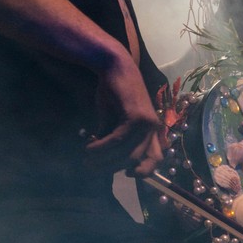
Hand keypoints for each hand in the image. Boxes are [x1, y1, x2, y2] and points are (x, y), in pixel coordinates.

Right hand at [82, 53, 163, 176]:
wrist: (114, 67)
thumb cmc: (114, 94)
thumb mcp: (114, 122)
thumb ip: (113, 140)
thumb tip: (103, 162)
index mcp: (152, 131)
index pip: (156, 159)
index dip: (143, 172)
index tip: (124, 175)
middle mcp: (153, 129)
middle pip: (136, 161)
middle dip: (112, 168)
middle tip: (92, 168)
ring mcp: (147, 123)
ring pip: (126, 154)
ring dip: (103, 160)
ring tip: (87, 158)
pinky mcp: (135, 116)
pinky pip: (117, 140)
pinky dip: (101, 147)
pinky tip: (89, 147)